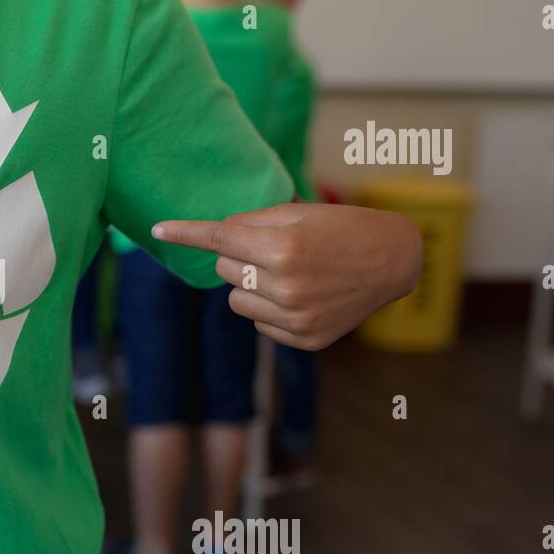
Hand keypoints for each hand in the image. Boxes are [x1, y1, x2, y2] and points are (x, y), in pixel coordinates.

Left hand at [152, 202, 421, 349]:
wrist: (394, 261)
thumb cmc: (343, 228)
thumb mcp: (299, 213)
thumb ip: (251, 223)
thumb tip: (213, 236)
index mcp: (285, 249)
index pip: (220, 240)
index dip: (186, 232)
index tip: (159, 228)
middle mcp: (288, 287)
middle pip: (224, 271)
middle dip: (239, 257)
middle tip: (274, 248)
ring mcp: (296, 318)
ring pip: (237, 301)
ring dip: (250, 285)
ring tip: (288, 273)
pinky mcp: (304, 339)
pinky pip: (259, 323)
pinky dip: (270, 308)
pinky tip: (301, 295)